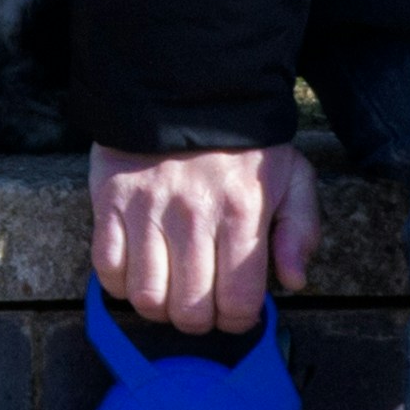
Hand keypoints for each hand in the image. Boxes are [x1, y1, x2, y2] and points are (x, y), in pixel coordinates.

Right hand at [86, 142, 321, 334]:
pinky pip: (107, 269)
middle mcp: (193, 216)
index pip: (237, 302)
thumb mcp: (292, 176)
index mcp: (242, 212)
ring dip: (160, 310)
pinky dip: (120, 286)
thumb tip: (294, 280)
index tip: (236, 312)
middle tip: (203, 308)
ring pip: (146, 297)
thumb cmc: (244, 144)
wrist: (185, 88)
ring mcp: (147, 210)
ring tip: (171, 295)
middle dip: (199, 322)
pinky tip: (139, 274)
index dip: (237, 321)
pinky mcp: (110, 201)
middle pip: (189, 310)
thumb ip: (302, 229)